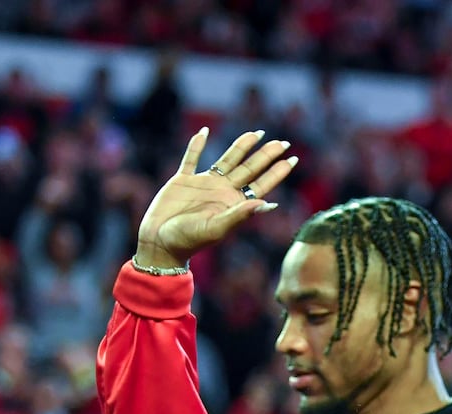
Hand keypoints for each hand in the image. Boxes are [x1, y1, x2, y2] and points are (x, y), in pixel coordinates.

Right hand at [135, 128, 298, 267]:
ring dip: (241, 146)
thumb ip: (240, 215)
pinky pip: (191, 158)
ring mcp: (203, 184)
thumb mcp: (216, 228)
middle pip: (249, 169)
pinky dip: (196, 145)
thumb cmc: (188, 240)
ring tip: (257, 133)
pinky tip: (204, 132)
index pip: (260, 184)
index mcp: (232, 204)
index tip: (291, 159)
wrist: (160, 243)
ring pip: (226, 160)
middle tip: (283, 142)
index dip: (276, 172)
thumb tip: (267, 203)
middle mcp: (222, 192)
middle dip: (266, 155)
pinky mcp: (183, 181)